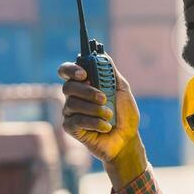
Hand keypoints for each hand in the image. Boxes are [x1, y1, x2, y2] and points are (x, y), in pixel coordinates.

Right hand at [58, 62, 144, 185]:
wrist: (126, 139)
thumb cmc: (124, 114)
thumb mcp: (122, 90)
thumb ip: (110, 72)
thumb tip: (102, 53)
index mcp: (85, 84)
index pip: (66, 71)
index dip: (70, 70)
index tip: (84, 74)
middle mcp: (75, 96)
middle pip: (68, 86)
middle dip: (87, 91)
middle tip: (104, 98)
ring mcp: (71, 112)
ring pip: (72, 104)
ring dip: (94, 109)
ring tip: (109, 115)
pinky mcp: (71, 128)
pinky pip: (75, 121)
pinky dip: (93, 122)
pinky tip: (105, 127)